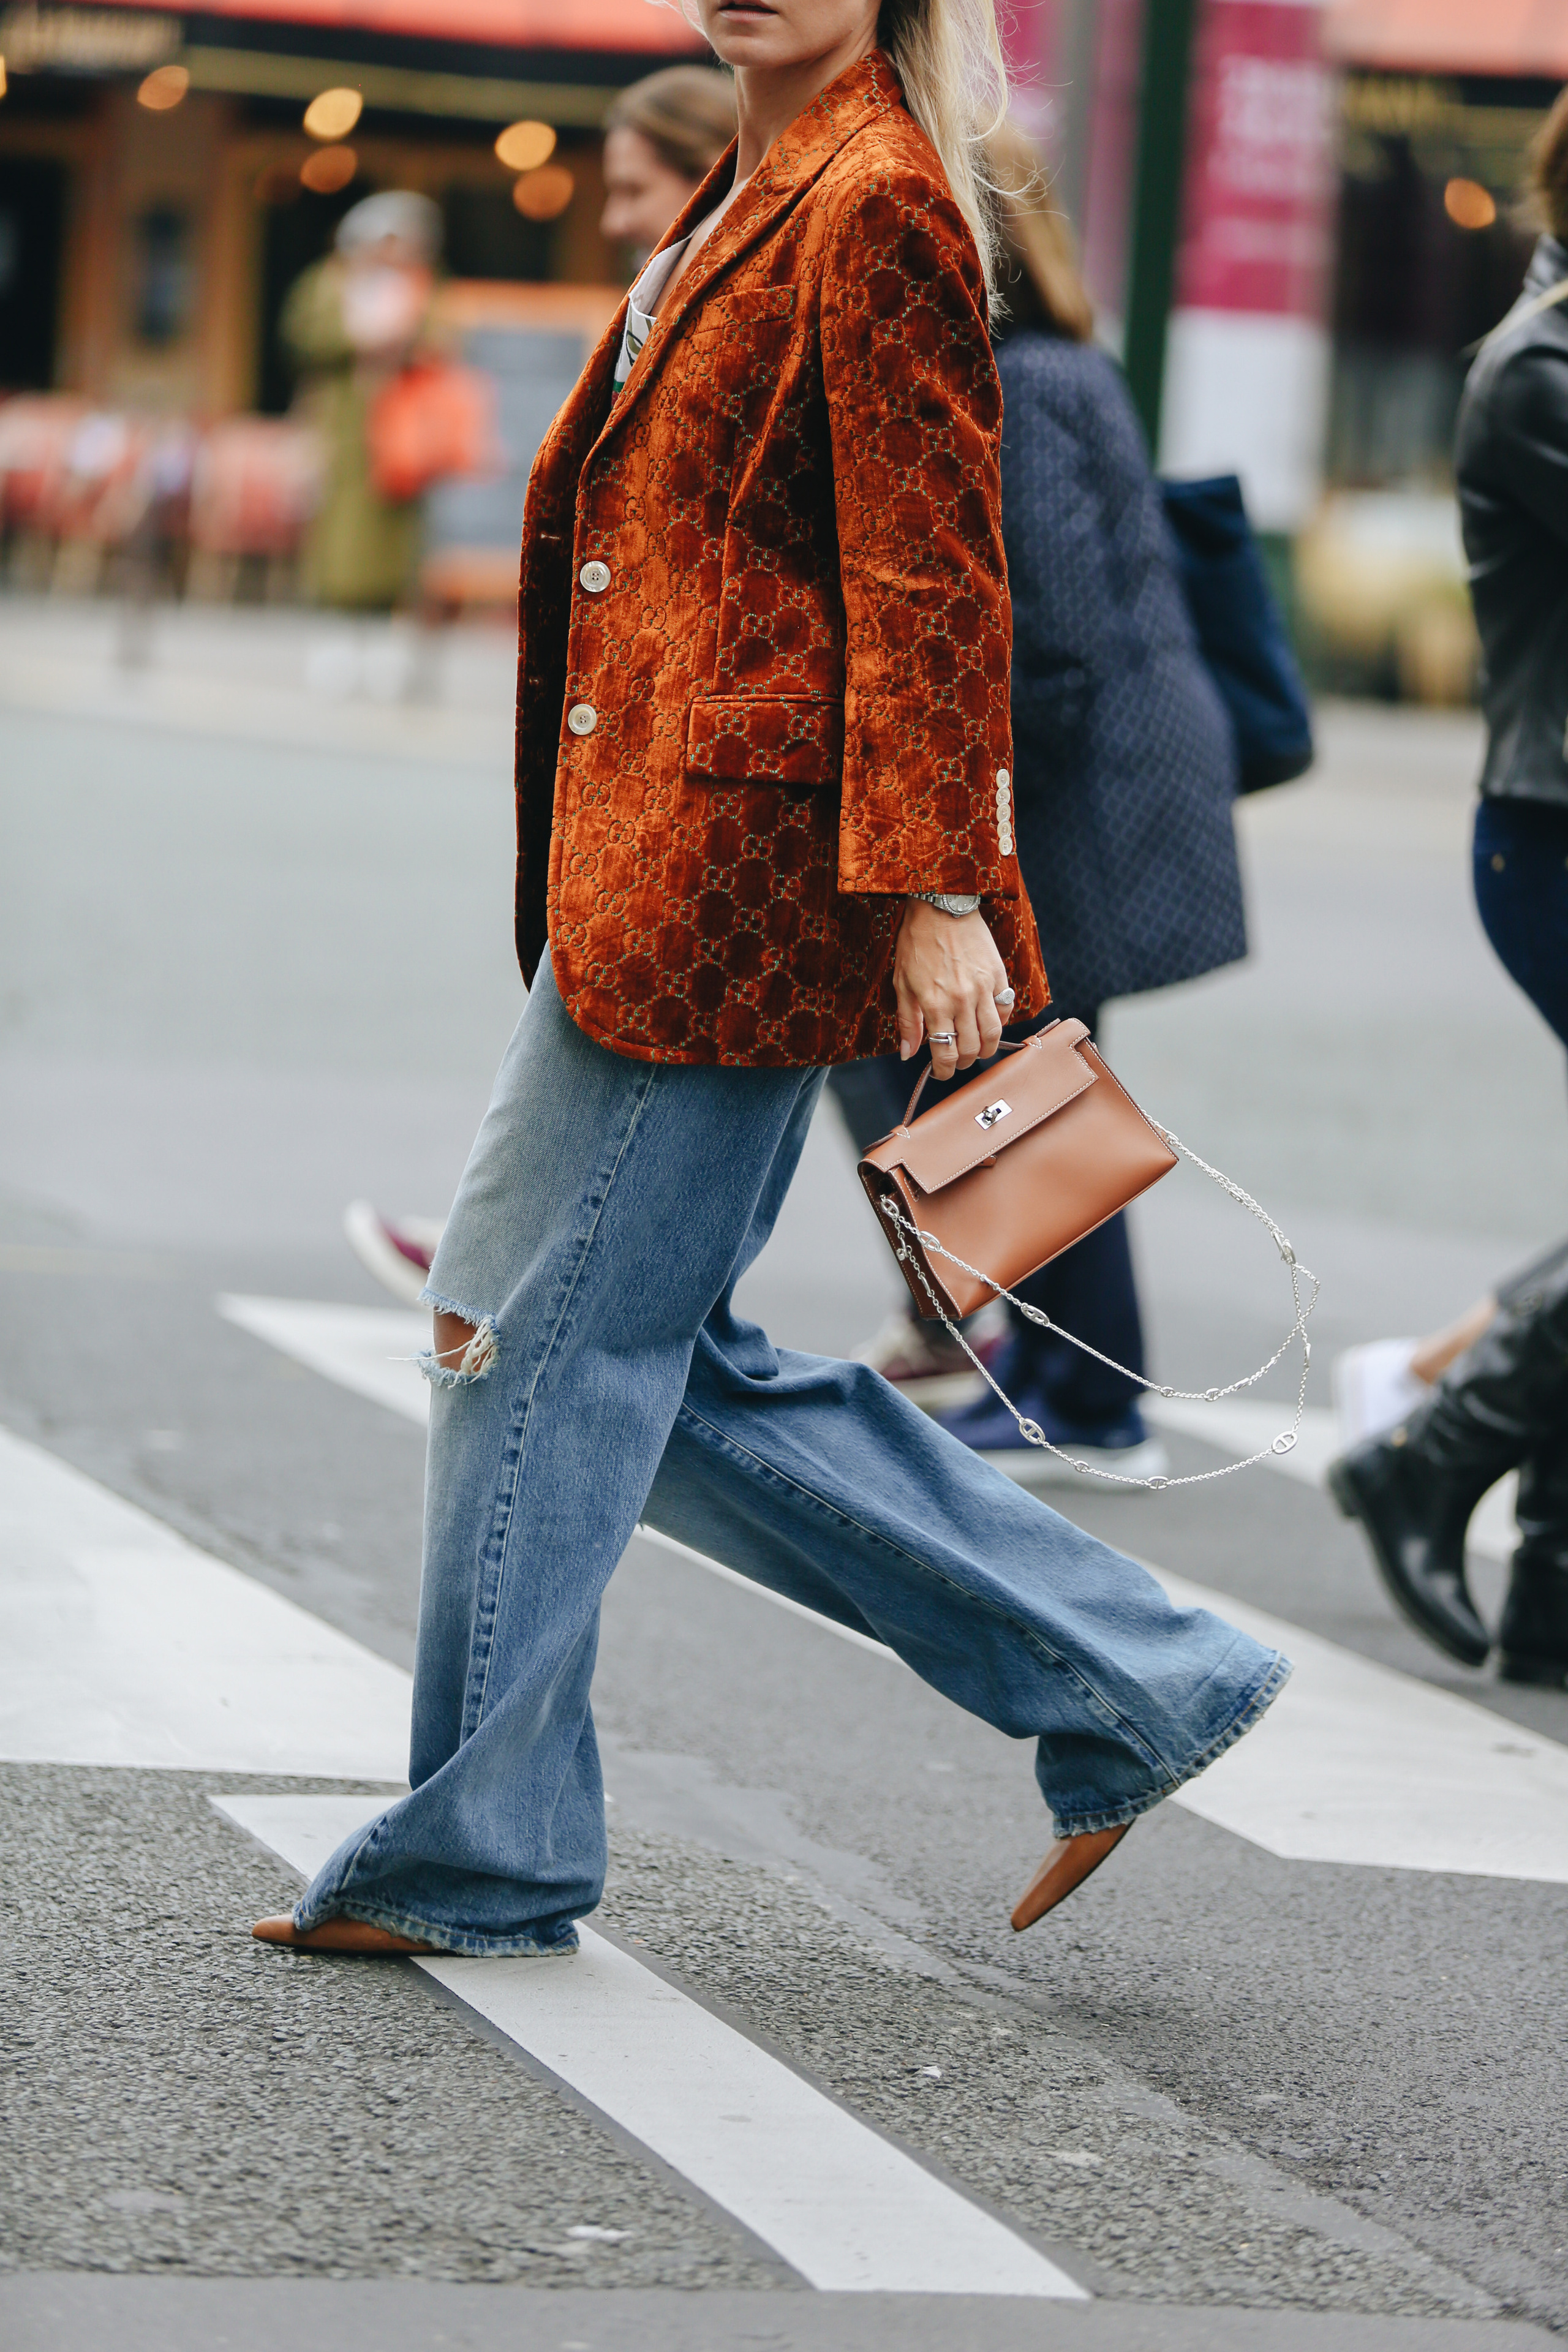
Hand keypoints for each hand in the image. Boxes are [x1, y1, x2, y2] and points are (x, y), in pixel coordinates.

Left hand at [893, 900, 1008, 1079]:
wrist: (941, 906)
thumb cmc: (917, 942)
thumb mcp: (902, 982)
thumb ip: (907, 1021)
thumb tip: (908, 1054)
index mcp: (935, 1004)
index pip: (944, 1052)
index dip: (943, 1070)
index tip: (941, 1072)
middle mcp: (961, 1000)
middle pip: (970, 1048)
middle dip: (962, 1062)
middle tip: (955, 1060)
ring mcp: (983, 988)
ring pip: (993, 1034)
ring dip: (984, 1049)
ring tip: (975, 1049)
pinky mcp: (998, 975)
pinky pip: (1005, 1009)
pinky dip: (999, 1022)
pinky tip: (987, 1021)